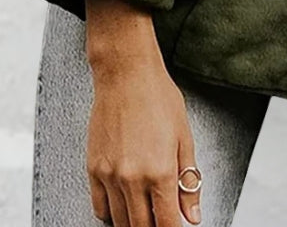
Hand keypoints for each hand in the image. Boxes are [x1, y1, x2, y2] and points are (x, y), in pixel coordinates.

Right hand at [84, 0, 200, 226]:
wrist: (126, 74)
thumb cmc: (159, 99)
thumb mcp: (184, 138)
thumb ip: (189, 181)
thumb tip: (193, 216)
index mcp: (160, 171)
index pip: (167, 224)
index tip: (178, 226)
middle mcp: (133, 178)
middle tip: (162, 218)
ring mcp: (110, 176)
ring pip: (119, 222)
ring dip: (134, 223)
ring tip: (146, 213)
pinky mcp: (93, 169)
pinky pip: (100, 208)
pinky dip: (112, 214)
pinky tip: (125, 204)